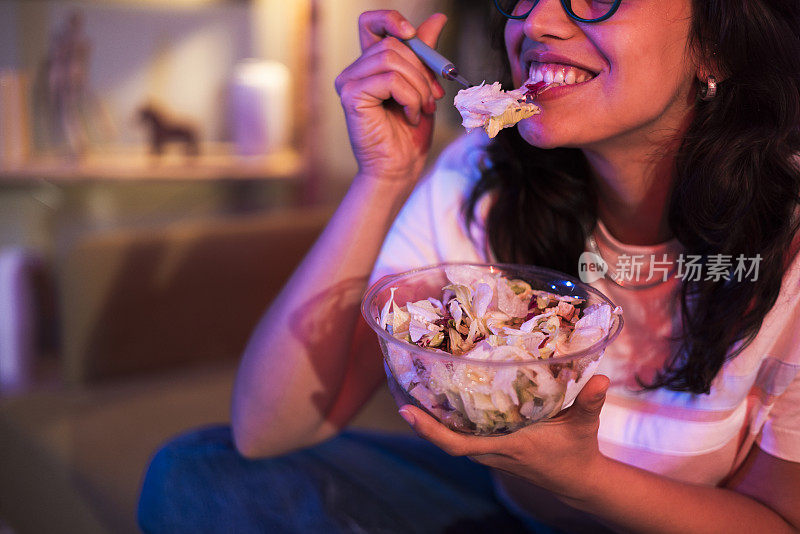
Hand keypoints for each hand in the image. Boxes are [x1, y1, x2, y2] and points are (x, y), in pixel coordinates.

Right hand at [335, 10, 446, 182]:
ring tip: (422, 109)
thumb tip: (437, 18)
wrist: (400, 168)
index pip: (371, 23)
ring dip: (418, 85)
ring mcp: (349, 82)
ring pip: (392, 58)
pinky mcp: (350, 96)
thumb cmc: (409, 133)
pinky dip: (409, 97)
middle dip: (422, 68)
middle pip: (392, 43)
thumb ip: (425, 55)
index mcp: (370, 66)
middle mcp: (355, 71)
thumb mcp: (423, 86)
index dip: (391, 19)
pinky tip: (409, 116)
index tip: (414, 35)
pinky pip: (389, 79)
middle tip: (433, 96)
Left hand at [398, 375, 611, 501]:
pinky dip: (447, 422)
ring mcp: (490, 453)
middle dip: (421, 420)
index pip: (458, 445)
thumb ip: (591, 401)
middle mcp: (492, 451)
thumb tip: (602, 379)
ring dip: (432, 419)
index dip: (430, 431)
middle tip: (399, 388)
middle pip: (445, 440)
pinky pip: (462, 436)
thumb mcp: (584, 424)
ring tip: (412, 388)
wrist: (578, 480)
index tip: (407, 413)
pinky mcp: (493, 449)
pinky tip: (440, 399)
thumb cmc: (578, 450)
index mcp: (508, 446)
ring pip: (452, 438)